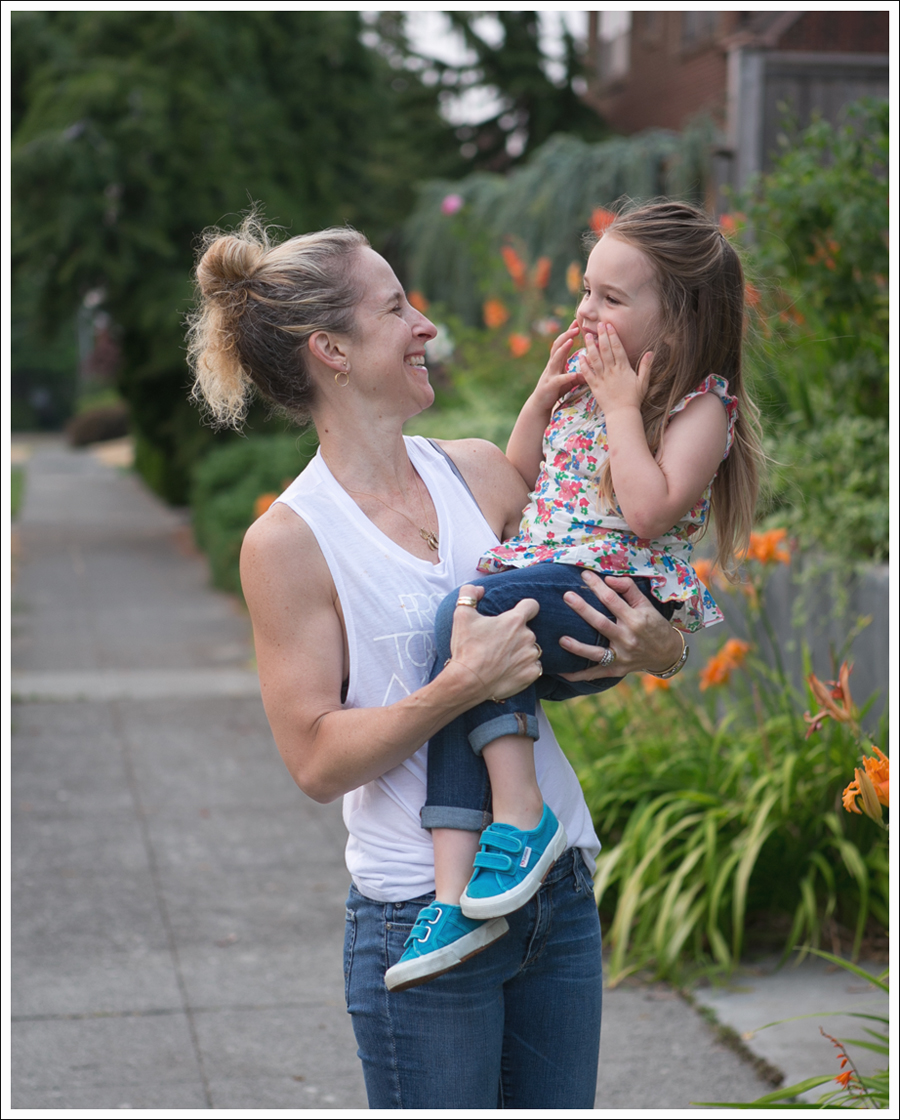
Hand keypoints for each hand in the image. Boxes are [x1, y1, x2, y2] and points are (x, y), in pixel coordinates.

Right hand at [448, 584, 542, 699]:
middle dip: (517, 634)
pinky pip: (534, 667)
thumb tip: (480, 589)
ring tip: (504, 658)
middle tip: (499, 643)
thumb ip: (469, 594)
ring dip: (522, 651)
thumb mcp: (461, 615)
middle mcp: (528, 637)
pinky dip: (525, 668)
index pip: (532, 605)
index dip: (525, 607)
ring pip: (531, 649)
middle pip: (528, 630)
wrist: (467, 682)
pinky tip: (510, 670)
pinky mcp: (531, 674)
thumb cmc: (466, 648)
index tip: (517, 613)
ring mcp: (531, 656)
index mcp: (514, 620)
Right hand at [529, 322, 583, 412]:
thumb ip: (578, 374)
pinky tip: (574, 373)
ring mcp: (550, 375)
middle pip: (557, 347)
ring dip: (563, 349)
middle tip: (576, 327)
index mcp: (557, 363)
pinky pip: (559, 380)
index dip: (569, 333)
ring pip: (555, 359)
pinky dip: (567, 376)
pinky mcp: (550, 386)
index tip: (577, 322)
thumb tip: (590, 370)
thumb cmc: (554, 391)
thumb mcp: (568, 381)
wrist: (540, 404)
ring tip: (571, 341)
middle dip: (566, 336)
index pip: (562, 344)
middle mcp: (552, 366)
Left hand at [557, 572, 681, 680]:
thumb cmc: (654, 625)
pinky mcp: (616, 670)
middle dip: (583, 609)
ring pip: (596, 653)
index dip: (597, 586)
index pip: (612, 600)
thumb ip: (628, 589)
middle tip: (567, 596)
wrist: (667, 653)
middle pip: (601, 623)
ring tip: (561, 640)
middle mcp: (627, 638)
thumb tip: (608, 579)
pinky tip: (562, 672)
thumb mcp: (646, 604)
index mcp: (635, 620)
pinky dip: (579, 675)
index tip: (584, 575)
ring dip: (578, 647)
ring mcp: (621, 656)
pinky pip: (595, 674)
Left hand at [581, 324, 651, 416]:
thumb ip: (646, 366)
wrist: (622, 414)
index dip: (612, 336)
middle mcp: (611, 371)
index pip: (617, 348)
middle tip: (598, 324)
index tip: (609, 326)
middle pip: (605, 350)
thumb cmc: (634, 398)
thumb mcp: (643, 382)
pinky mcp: (594, 386)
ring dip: (590, 346)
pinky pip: (587, 373)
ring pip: (595, 359)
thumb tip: (651, 352)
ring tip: (587, 336)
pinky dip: (583, 364)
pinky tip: (580, 355)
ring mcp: (602, 378)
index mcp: (623, 368)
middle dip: (601, 336)